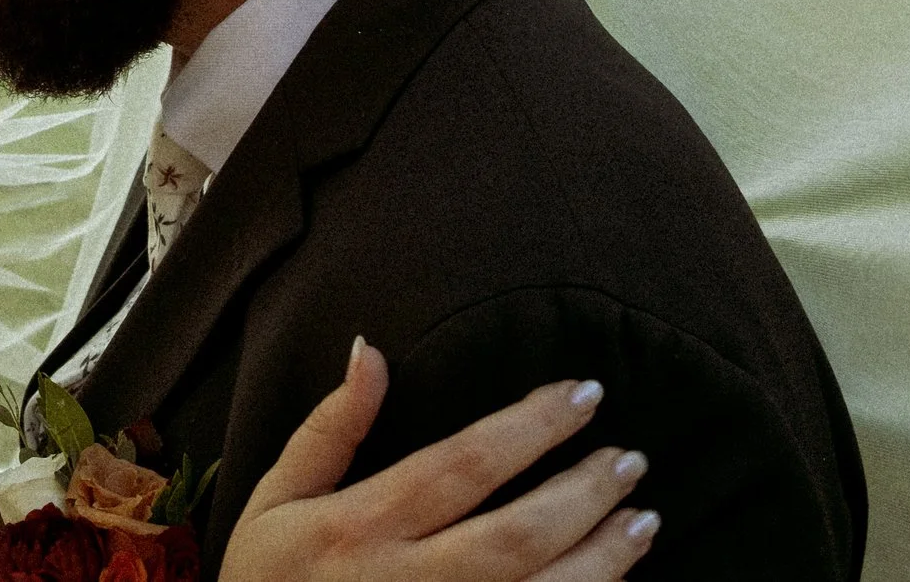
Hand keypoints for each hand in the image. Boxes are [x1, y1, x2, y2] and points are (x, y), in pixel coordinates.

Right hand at [221, 340, 656, 581]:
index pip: (464, 464)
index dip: (532, 426)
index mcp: (358, 526)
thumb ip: (330, 428)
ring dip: (605, 558)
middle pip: (518, 535)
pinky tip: (612, 581)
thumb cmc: (265, 581)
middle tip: (630, 458)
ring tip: (644, 518)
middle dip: (586, 492)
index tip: (584, 394)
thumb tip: (373, 351)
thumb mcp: (275, 498)